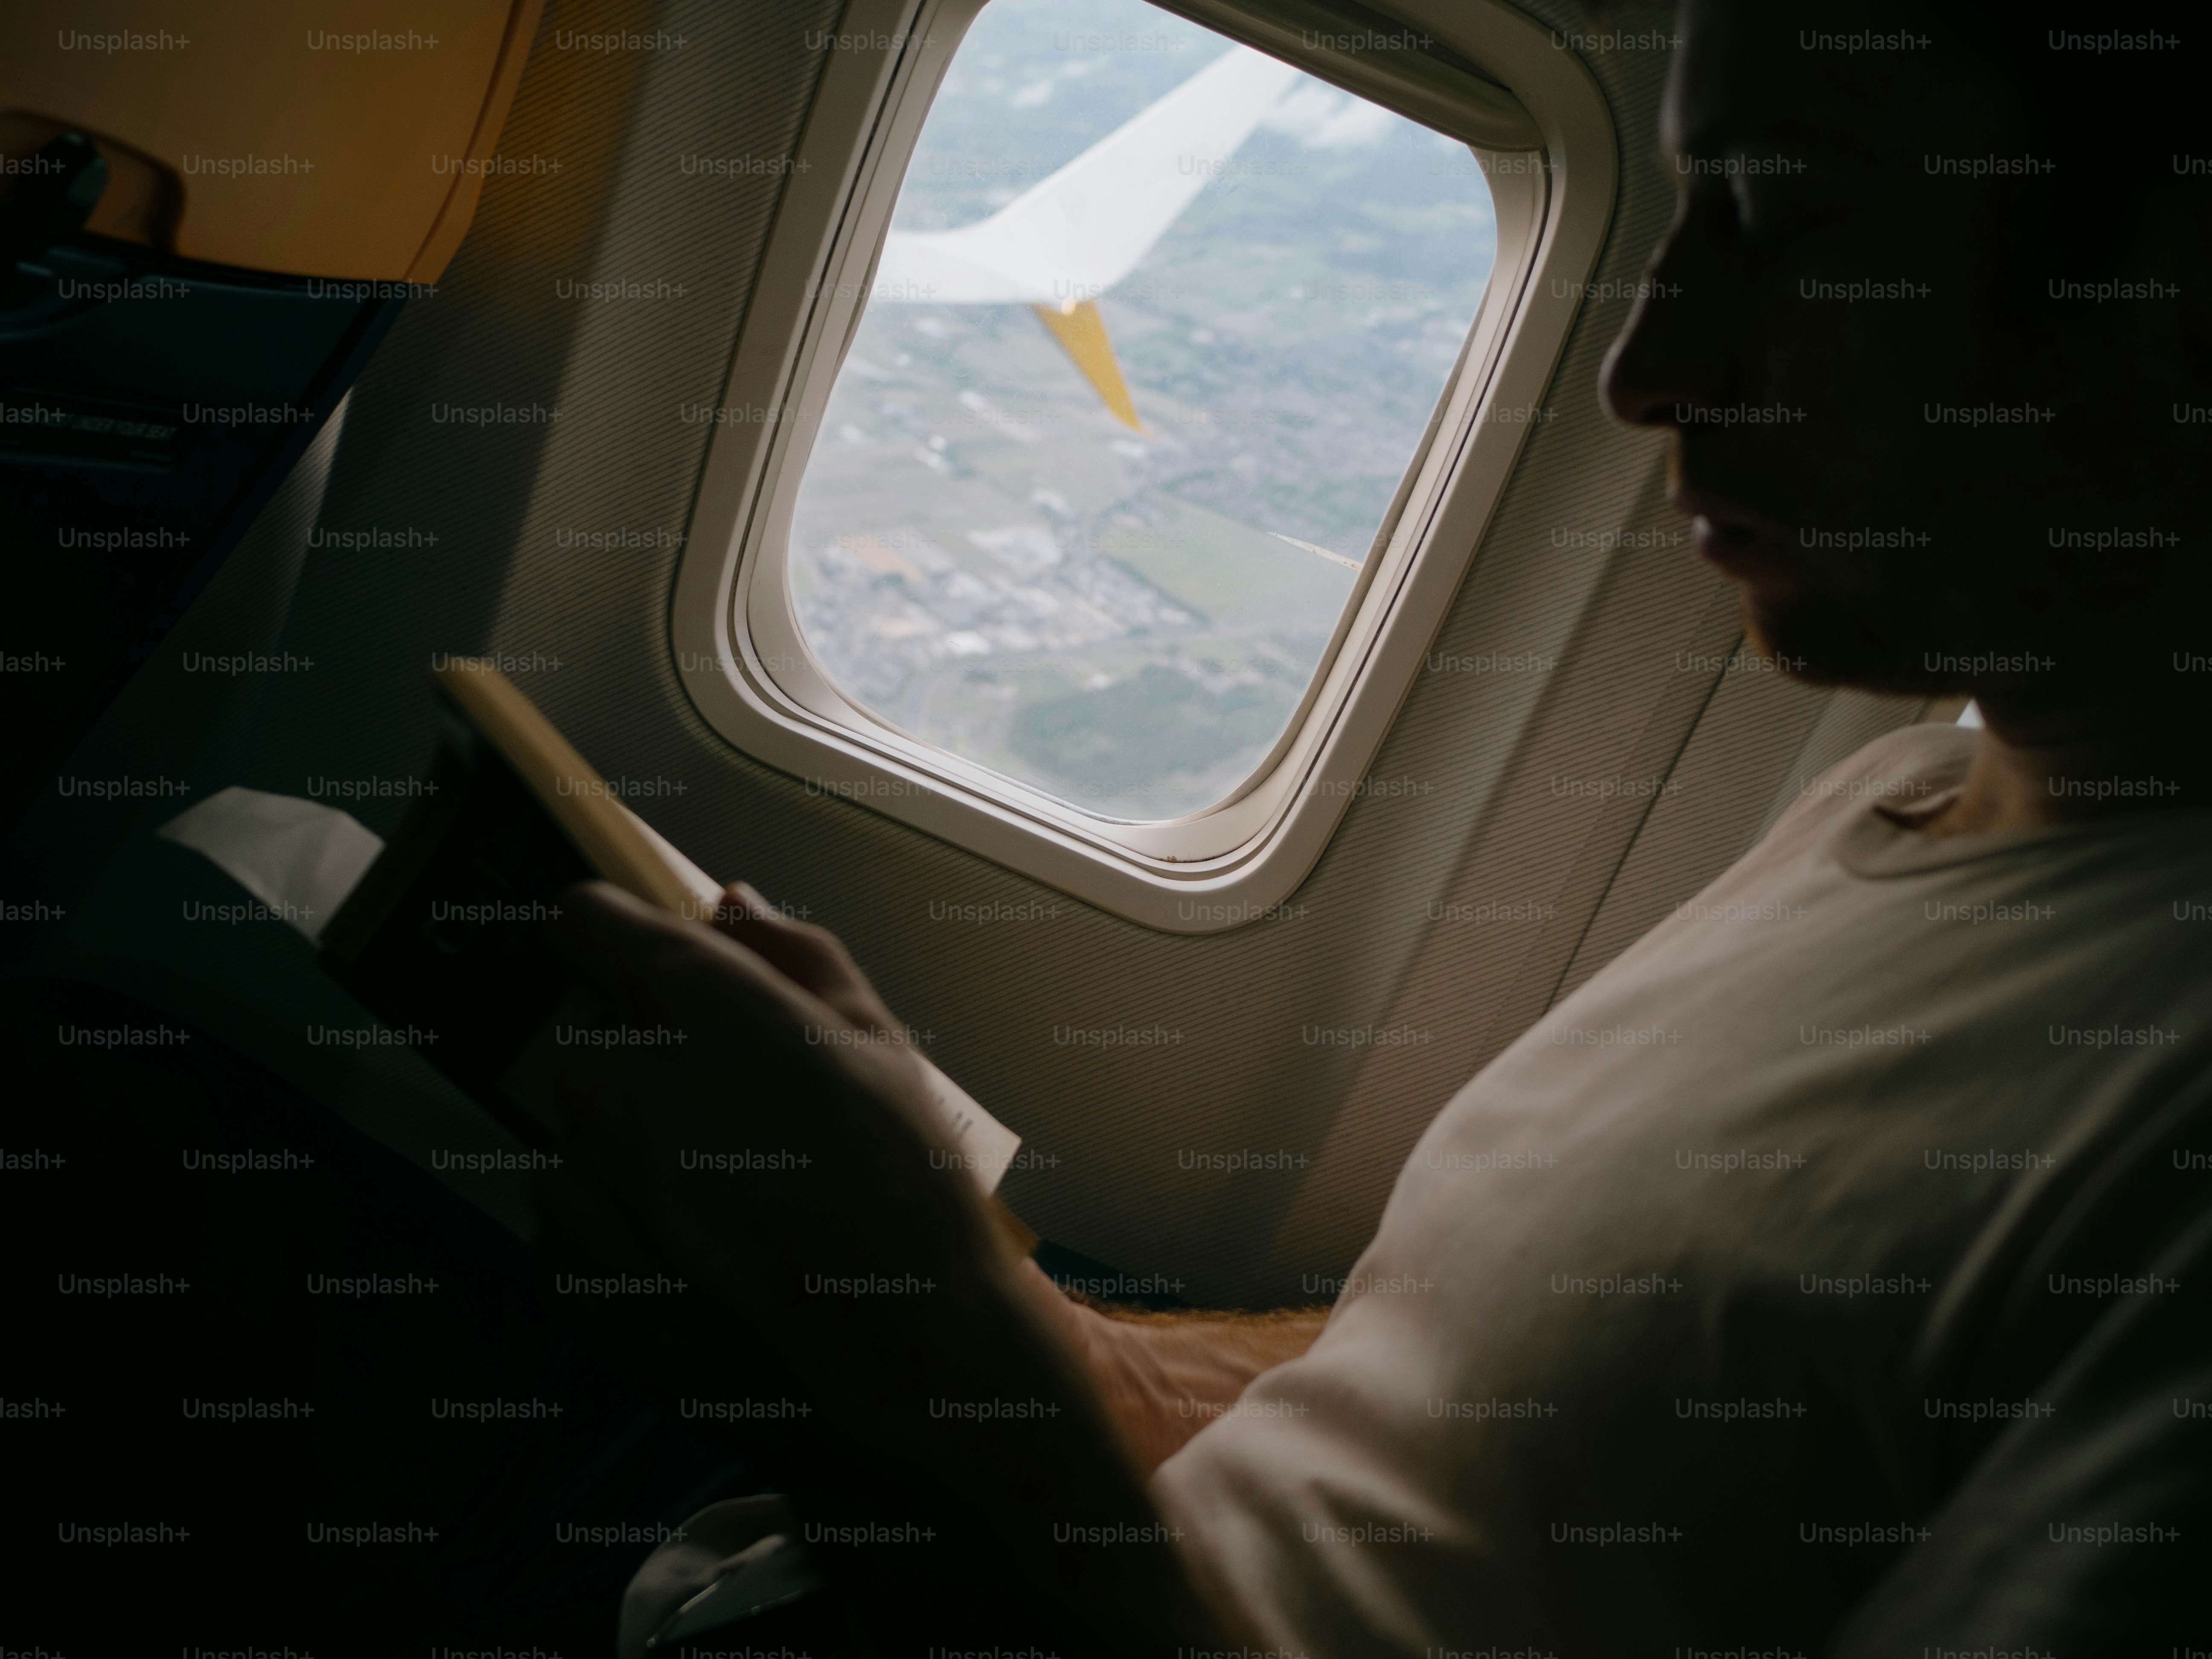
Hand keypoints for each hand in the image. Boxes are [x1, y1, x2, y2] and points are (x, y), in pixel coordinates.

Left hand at [527, 881, 1246, 1656]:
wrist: (905, 1370)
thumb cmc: (913, 1192)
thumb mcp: (882, 1047)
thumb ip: (793, 955)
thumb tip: (725, 907)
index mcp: (700, 1012)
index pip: (587, 923)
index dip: (619, 935)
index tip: (644, 957)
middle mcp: (620, 1088)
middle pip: (592, 1036)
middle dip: (649, 1056)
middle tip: (741, 1111)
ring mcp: (585, 1188)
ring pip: (577, 1127)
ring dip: (629, 1140)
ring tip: (730, 1195)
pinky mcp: (570, 1272)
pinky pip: (566, 1210)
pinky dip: (614, 1217)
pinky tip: (701, 1250)